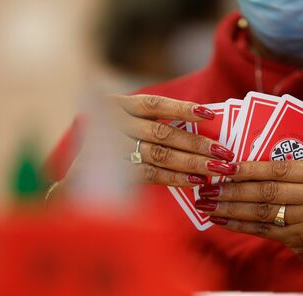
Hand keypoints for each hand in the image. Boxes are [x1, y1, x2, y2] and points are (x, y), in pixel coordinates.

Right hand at [111, 95, 236, 185]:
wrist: (78, 183)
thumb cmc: (110, 152)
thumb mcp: (126, 129)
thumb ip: (154, 126)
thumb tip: (202, 130)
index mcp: (118, 106)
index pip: (155, 104)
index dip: (183, 109)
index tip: (210, 114)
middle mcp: (113, 123)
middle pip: (163, 132)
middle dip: (198, 143)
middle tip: (225, 153)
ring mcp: (111, 148)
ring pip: (160, 153)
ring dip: (192, 161)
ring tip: (217, 168)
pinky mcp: (112, 172)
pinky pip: (151, 173)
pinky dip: (176, 178)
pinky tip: (195, 181)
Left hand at [194, 160, 302, 284]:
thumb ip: (297, 177)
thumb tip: (248, 168)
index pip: (280, 167)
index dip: (249, 167)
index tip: (224, 167)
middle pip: (267, 189)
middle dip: (232, 189)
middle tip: (206, 187)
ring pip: (262, 210)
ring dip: (230, 207)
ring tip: (207, 204)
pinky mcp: (302, 239)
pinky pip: (263, 229)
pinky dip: (239, 225)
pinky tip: (221, 221)